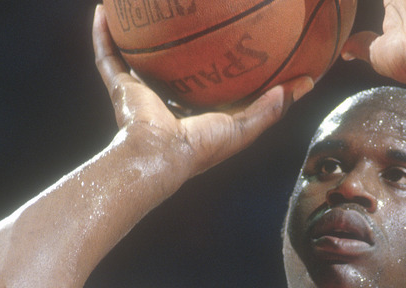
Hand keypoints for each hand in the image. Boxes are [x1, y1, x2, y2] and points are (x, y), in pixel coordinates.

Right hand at [92, 5, 312, 175]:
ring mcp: (142, 93)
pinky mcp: (121, 88)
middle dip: (179, 45)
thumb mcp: (245, 127)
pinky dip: (102, 35)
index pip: (209, 82)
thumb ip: (271, 108)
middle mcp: (168, 100)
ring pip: (138, 57)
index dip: (220, 65)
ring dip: (137, 36)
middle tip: (186, 16)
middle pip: (174, 65)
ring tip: (140, 8)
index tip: (234, 42)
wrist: (160, 154)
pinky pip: (108, 56)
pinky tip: (103, 10)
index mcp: (196, 111)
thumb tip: (303, 84)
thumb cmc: (202, 147)